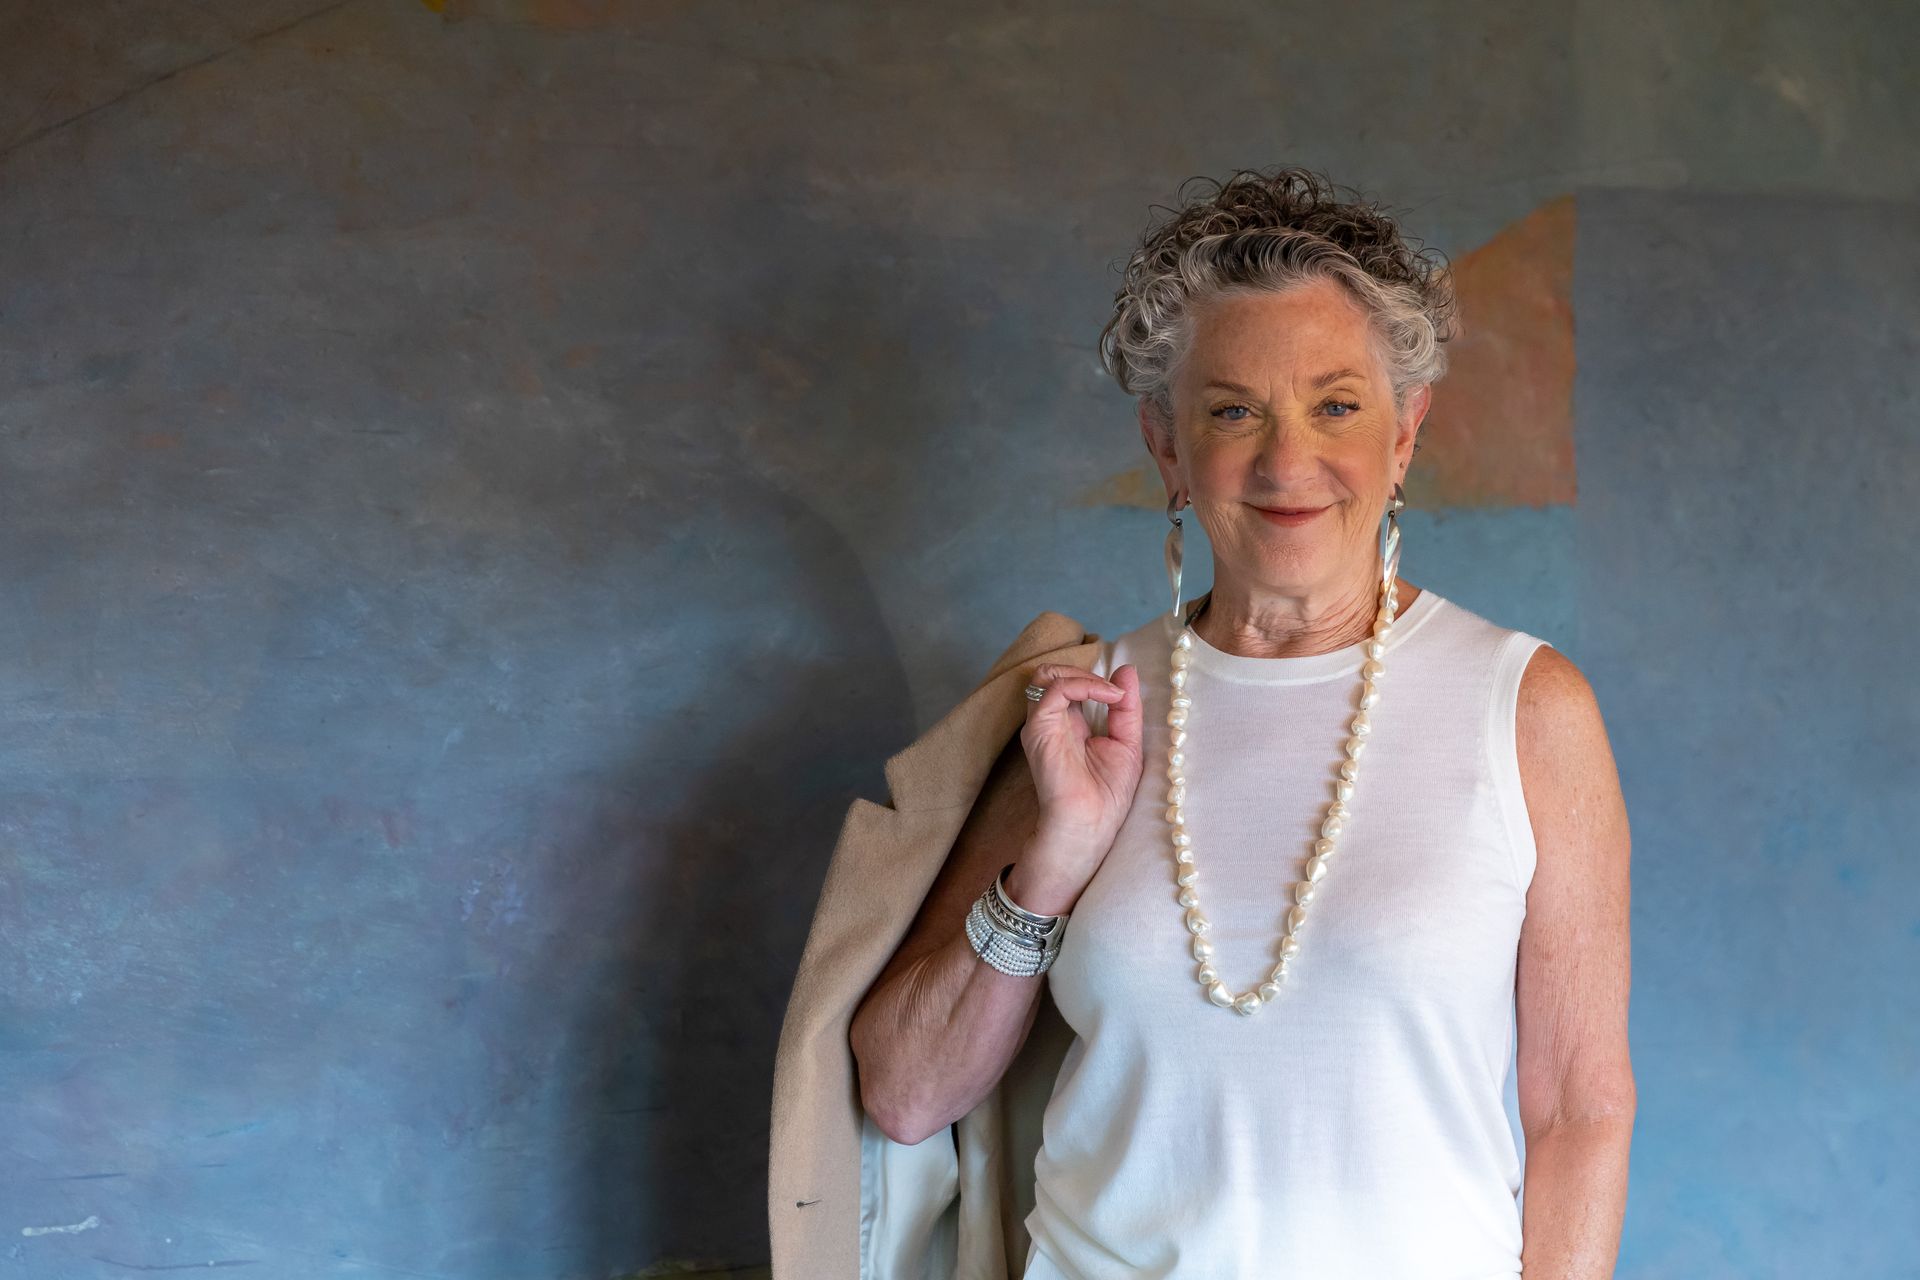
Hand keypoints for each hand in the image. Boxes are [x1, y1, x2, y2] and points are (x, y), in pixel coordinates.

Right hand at [1017, 661, 1143, 883]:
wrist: (1090, 824)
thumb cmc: (1106, 794)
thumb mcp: (1127, 742)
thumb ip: (1126, 707)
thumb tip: (1127, 670)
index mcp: (1068, 724)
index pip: (1071, 684)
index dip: (1096, 679)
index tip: (1123, 694)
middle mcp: (1051, 721)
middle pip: (1053, 673)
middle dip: (1086, 672)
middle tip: (1114, 691)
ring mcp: (1042, 723)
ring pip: (1048, 674)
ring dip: (1083, 675)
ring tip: (1110, 693)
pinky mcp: (1039, 728)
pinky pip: (1055, 688)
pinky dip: (1083, 685)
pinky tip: (1107, 697)